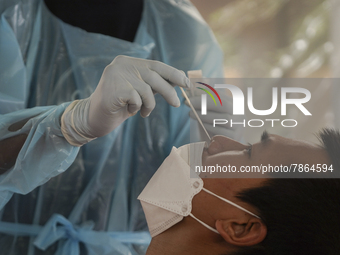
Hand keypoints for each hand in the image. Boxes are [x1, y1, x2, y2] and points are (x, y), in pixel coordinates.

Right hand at [61, 55, 189, 145]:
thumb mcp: (139, 92)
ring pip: (147, 89)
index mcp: (128, 62)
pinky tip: (129, 111)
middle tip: (177, 104)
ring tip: (143, 111)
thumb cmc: (119, 105)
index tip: (186, 83)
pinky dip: (137, 108)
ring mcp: (116, 75)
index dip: (173, 74)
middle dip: (169, 91)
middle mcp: (121, 64)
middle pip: (155, 76)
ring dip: (149, 105)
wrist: (94, 118)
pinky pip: (138, 99)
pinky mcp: (114, 89)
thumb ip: (154, 84)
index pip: (156, 65)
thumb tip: (179, 80)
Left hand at [185, 93, 241, 139]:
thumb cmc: (217, 123)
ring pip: (222, 118)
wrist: (226, 142)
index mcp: (235, 102)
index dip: (204, 93)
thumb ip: (205, 101)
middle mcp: (239, 113)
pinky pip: (221, 131)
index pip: (220, 95)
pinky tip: (201, 124)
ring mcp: (238, 125)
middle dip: (203, 103)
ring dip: (204, 115)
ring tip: (191, 113)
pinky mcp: (234, 137)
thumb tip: (190, 91)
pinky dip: (209, 126)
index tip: (190, 94)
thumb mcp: (213, 110)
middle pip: (223, 104)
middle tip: (189, 103)